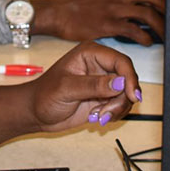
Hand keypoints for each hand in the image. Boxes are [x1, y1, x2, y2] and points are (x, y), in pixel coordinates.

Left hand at [23, 42, 140, 130]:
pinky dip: (114, 114)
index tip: (132, 97)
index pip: (121, 61)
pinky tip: (96, 117)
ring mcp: (103, 82)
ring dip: (117, 109)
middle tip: (105, 112)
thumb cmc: (44, 95)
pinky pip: (121, 105)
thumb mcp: (66, 89)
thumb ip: (93, 85)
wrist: (36, 113)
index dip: (130, 78)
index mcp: (90, 53)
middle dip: (122, 99)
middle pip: (127, 79)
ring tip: (98, 116)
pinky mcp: (104, 97)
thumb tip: (120, 82)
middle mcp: (100, 65)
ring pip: (127, 94)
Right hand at [33, 0, 165, 44]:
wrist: (61, 13)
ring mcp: (114, 8)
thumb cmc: (83, 8)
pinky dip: (144, 37)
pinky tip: (147, 42)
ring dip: (161, 27)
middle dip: (169, 12)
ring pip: (148, 13)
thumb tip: (147, 9)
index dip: (168, 1)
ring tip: (165, 37)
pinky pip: (133, 29)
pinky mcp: (108, 23)